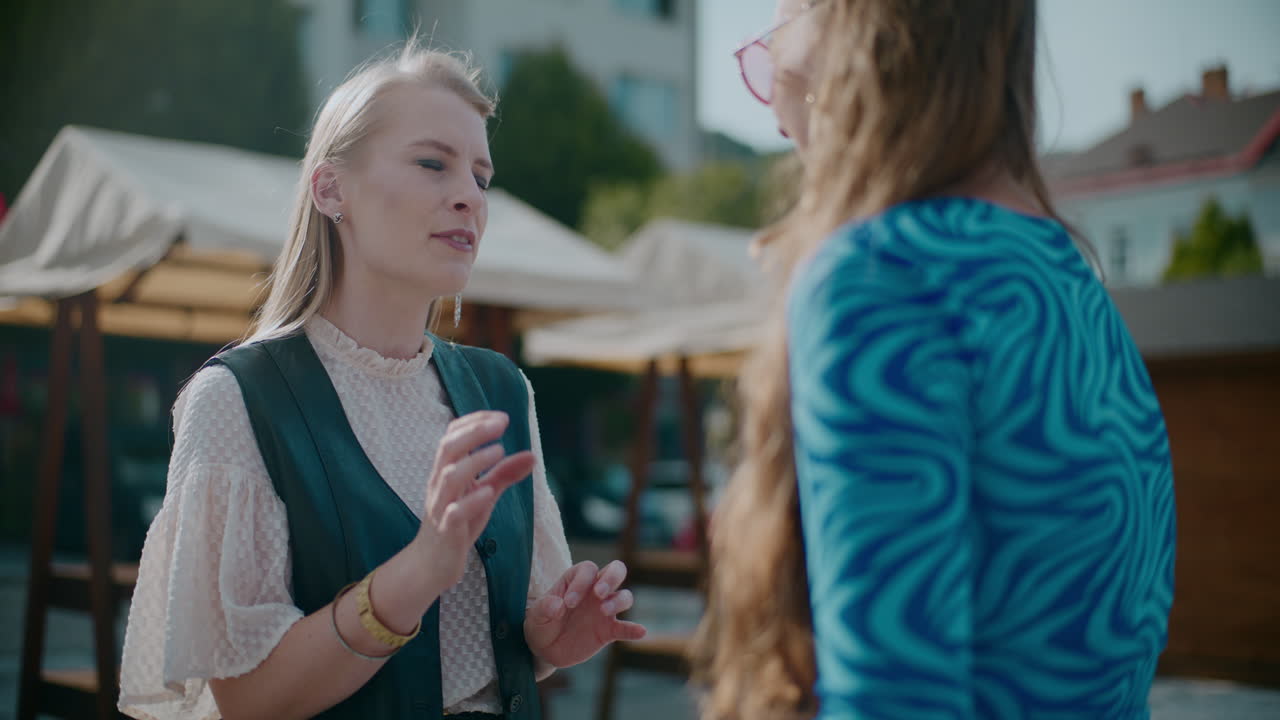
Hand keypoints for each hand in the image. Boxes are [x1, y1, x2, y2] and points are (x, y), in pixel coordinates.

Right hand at [412, 411, 535, 590]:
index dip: (474, 421)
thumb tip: (532, 455)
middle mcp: (440, 484)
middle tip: (502, 423)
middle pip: (448, 448)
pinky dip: (470, 501)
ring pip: (449, 477)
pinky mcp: (446, 531)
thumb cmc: (457, 523)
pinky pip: (453, 513)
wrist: (431, 564)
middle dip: (474, 432)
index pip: (452, 436)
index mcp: (446, 470)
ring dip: (475, 461)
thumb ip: (504, 474)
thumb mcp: (484, 494)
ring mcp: (440, 506)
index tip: (501, 416)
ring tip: (499, 450)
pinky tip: (488, 492)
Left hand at [523, 560, 646, 668]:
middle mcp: (594, 590)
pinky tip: (640, 631)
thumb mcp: (536, 617)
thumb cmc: (541, 624)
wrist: (545, 649)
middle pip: (616, 570)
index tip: (568, 603)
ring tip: (604, 612)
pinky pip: (625, 628)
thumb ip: (544, 608)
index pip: (587, 570)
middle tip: (599, 593)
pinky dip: (634, 629)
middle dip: (611, 577)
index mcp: (576, 580)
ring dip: (618, 601)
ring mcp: (604, 610)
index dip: (581, 582)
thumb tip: (556, 605)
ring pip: (624, 596)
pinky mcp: (609, 631)